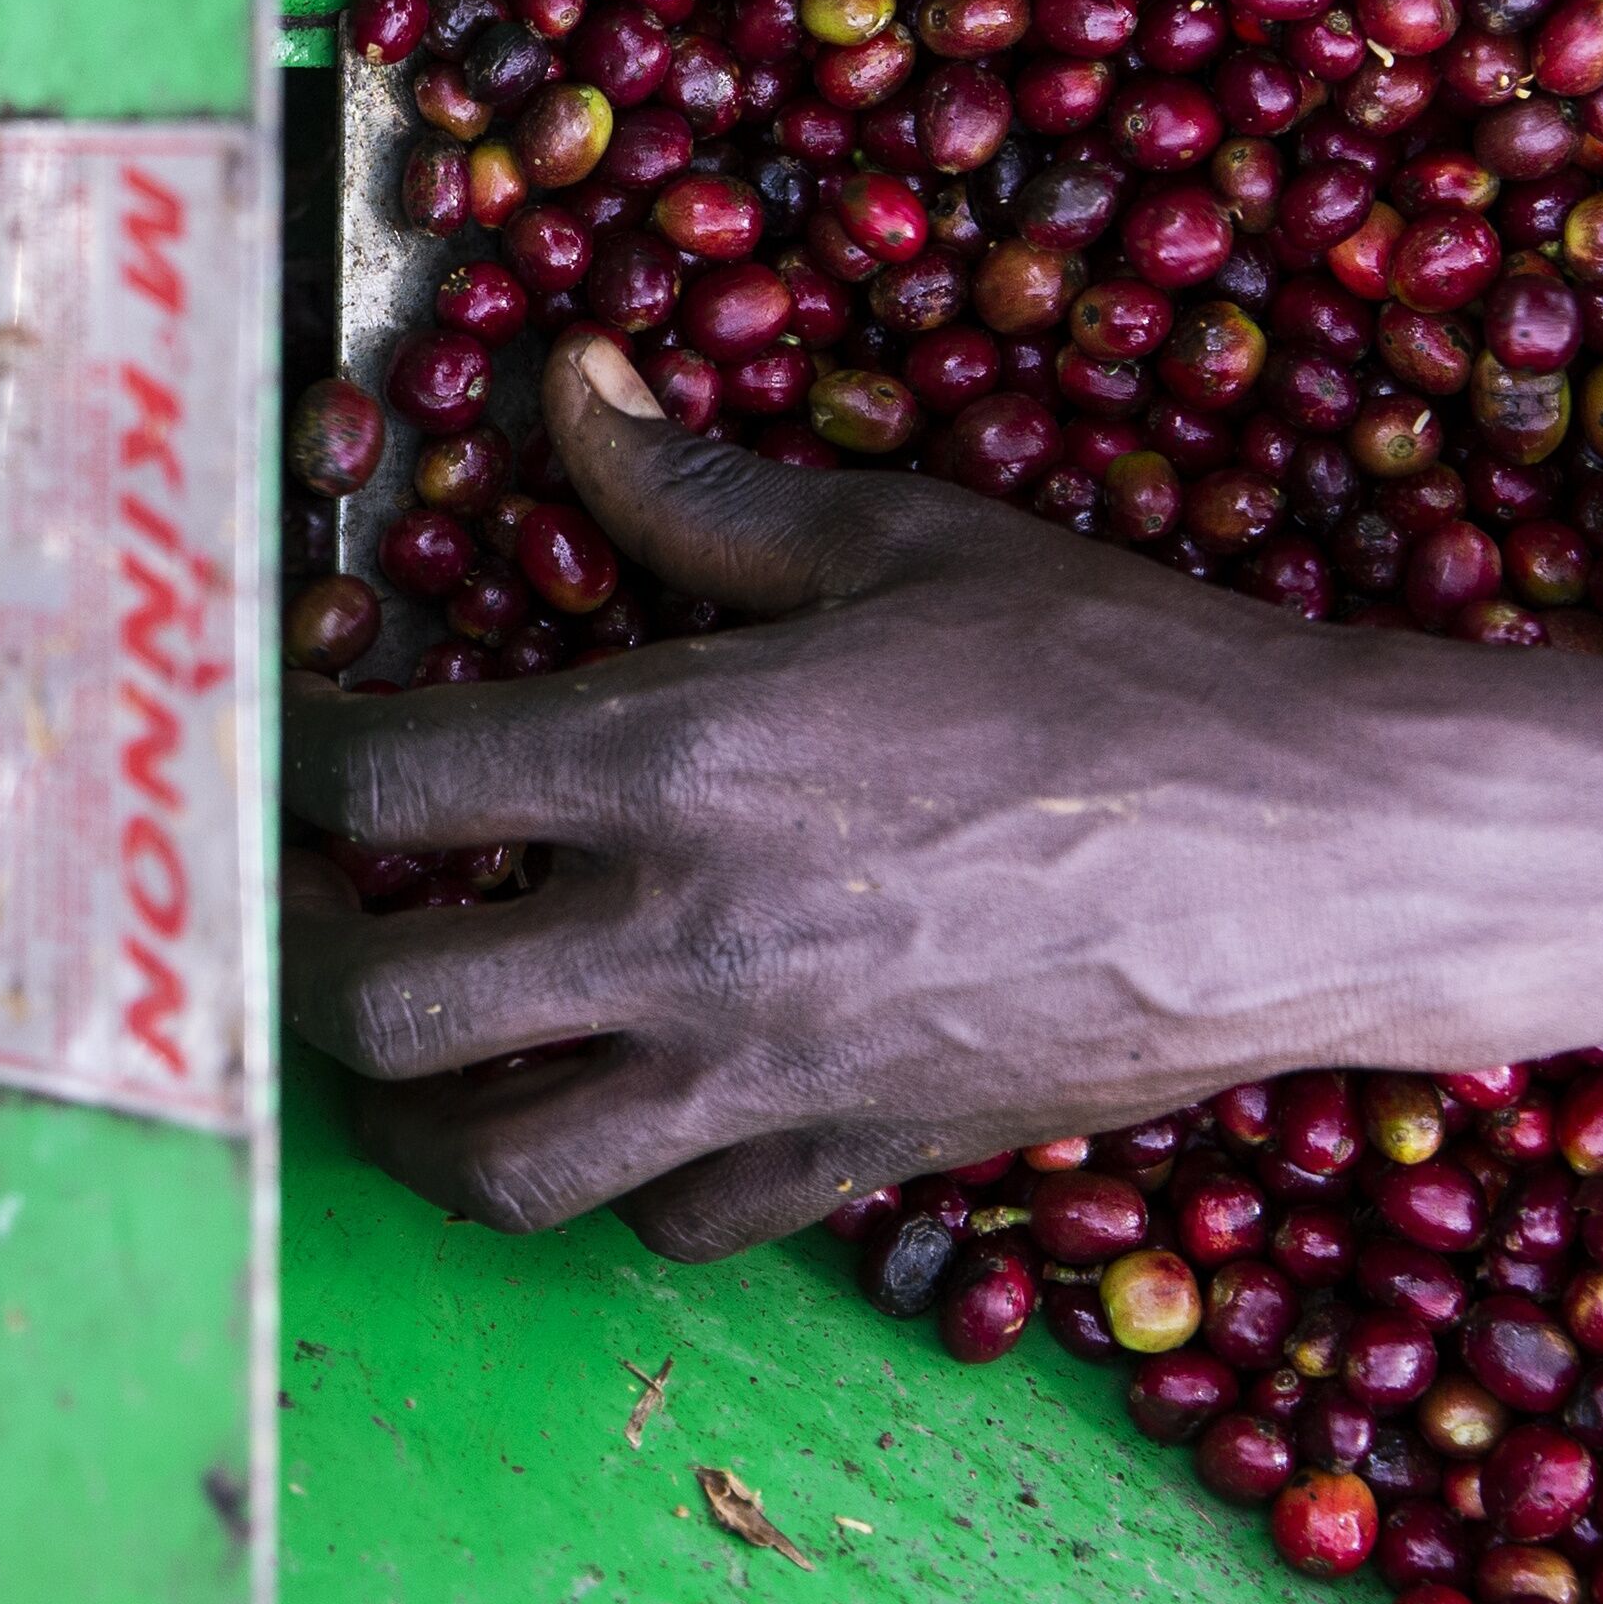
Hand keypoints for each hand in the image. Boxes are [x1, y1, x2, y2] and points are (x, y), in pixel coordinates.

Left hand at [282, 330, 1602, 1260]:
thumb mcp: (895, 541)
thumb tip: (568, 382)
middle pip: (388, 1007)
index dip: (293, 758)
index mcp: (670, 760)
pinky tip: (621, 1104)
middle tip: (308, 906)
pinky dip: (613, 1179)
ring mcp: (761, 1073)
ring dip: (422, 1113)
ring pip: (496, 1165)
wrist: (1318, 855)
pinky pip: (666, 1221)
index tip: (284, 738)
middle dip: (310, 959)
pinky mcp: (853, 1161)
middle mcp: (681, 938)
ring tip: (413, 1051)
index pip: (379, 783)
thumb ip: (694, 484)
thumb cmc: (1117, 671)